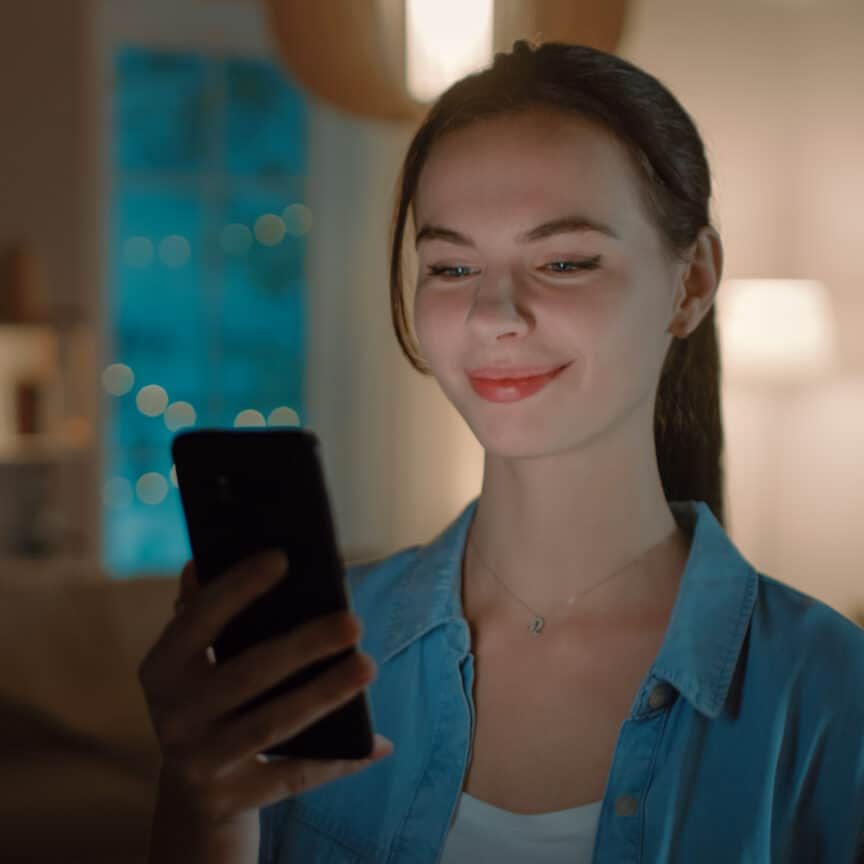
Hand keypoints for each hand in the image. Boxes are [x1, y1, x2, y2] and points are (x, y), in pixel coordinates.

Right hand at [138, 548, 393, 825]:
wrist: (195, 786)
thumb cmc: (209, 694)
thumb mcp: (196, 657)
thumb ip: (202, 609)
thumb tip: (208, 556)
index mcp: (161, 668)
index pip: (197, 620)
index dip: (237, 588)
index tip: (283, 558)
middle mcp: (172, 716)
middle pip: (245, 675)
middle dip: (302, 646)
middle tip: (353, 622)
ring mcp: (198, 761)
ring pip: (271, 725)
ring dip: (325, 694)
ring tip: (368, 665)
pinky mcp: (228, 800)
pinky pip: (291, 778)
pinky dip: (337, 762)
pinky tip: (378, 742)